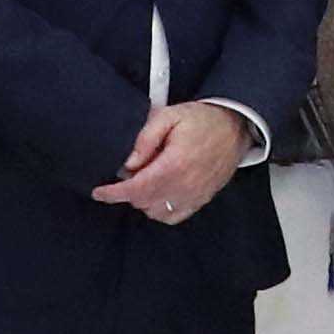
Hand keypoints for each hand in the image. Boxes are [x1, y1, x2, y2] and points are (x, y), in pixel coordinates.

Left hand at [95, 100, 257, 220]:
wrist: (234, 127)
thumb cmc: (202, 120)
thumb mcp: (169, 116)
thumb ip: (145, 138)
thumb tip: (129, 163)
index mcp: (175, 164)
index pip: (136, 188)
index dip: (113, 193)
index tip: (99, 192)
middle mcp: (185, 185)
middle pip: (143, 202)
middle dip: (127, 192)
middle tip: (125, 174)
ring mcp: (194, 195)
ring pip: (155, 212)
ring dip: (143, 201)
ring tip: (143, 181)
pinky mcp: (201, 200)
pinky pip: (173, 217)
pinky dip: (159, 210)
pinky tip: (157, 193)